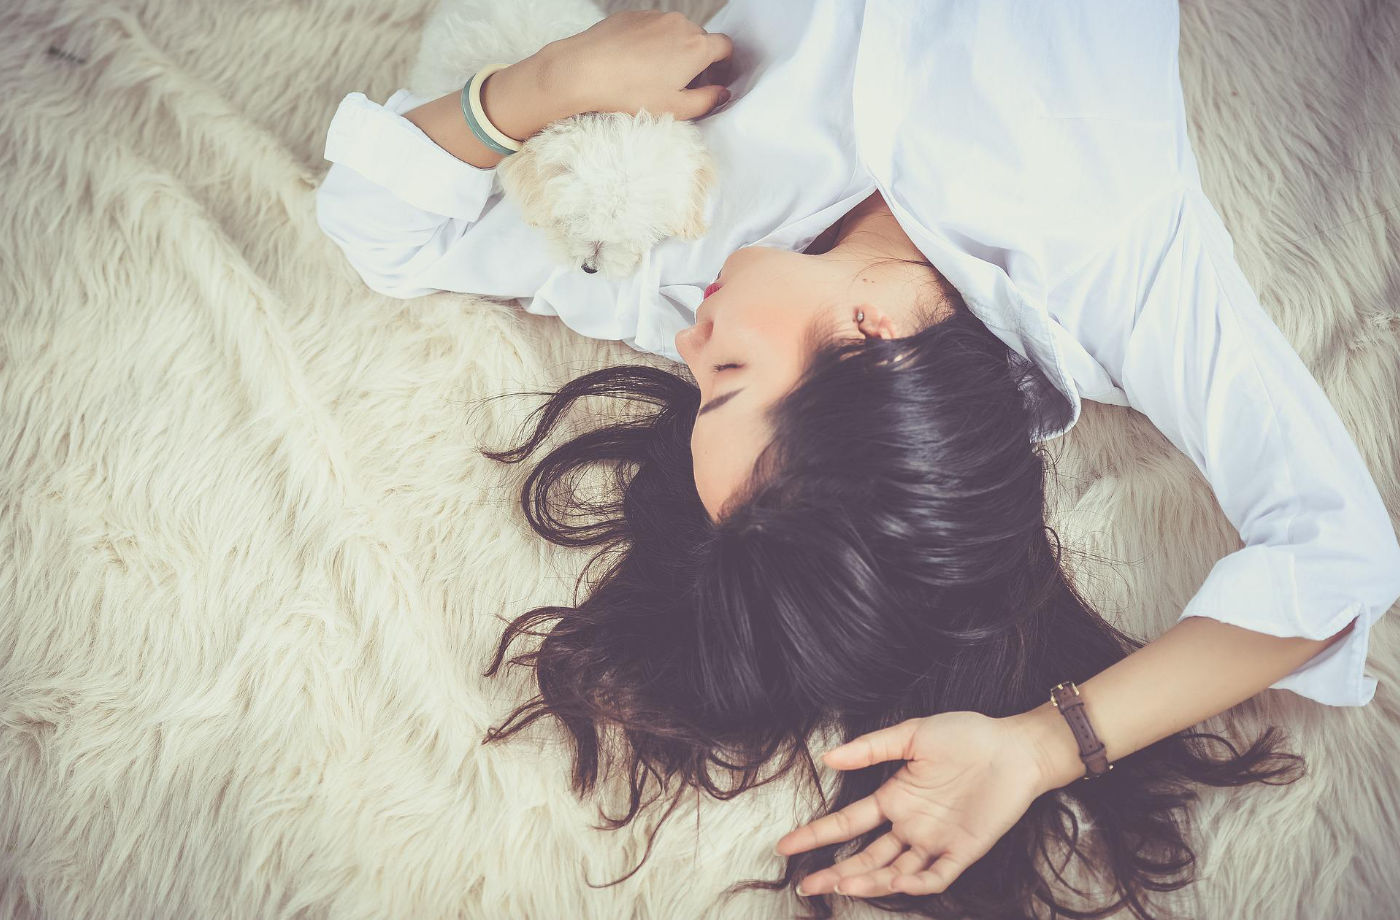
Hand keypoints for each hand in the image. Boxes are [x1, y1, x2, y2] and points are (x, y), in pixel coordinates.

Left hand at [542, 10, 733, 120]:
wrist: (584, 70)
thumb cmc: (630, 93)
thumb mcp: (675, 108)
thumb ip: (707, 101)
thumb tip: (722, 93)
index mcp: (696, 47)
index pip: (725, 47)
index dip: (723, 64)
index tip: (713, 79)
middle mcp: (680, 25)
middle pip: (700, 38)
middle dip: (697, 58)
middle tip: (680, 83)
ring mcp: (656, 16)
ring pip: (675, 31)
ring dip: (673, 49)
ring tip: (653, 75)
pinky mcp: (634, 15)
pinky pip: (652, 27)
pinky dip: (651, 42)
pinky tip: (634, 63)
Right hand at [774, 711, 1053, 898]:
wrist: (1015, 748)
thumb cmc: (967, 735)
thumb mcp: (913, 734)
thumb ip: (872, 748)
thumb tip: (829, 757)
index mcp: (895, 797)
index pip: (848, 822)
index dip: (817, 835)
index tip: (786, 845)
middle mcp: (910, 824)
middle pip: (865, 856)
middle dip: (835, 871)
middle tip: (806, 885)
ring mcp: (936, 840)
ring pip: (895, 871)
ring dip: (869, 880)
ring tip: (841, 884)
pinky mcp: (964, 850)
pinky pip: (936, 876)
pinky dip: (916, 884)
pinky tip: (896, 882)